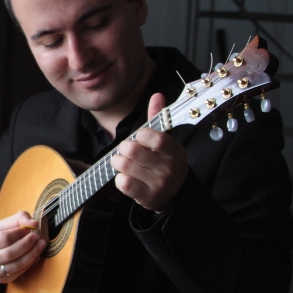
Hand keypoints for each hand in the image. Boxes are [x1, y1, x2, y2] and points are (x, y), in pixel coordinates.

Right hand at [0, 210, 46, 283]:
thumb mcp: (4, 223)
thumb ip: (19, 219)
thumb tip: (34, 224)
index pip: (3, 239)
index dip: (19, 234)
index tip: (29, 229)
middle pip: (9, 254)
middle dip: (27, 245)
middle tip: (38, 237)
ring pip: (15, 266)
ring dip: (31, 255)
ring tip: (40, 245)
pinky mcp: (0, 280)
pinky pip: (17, 273)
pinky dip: (29, 264)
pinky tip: (35, 255)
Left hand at [111, 93, 187, 211]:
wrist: (172, 193)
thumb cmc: (163, 161)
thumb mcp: (164, 140)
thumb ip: (158, 118)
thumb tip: (157, 95)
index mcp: (174, 151)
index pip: (157, 138)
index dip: (142, 134)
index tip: (139, 136)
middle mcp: (169, 169)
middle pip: (133, 151)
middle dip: (123, 147)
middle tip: (126, 149)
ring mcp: (159, 185)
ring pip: (124, 166)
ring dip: (118, 161)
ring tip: (123, 161)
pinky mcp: (147, 197)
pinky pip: (123, 183)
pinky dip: (119, 178)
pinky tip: (126, 176)